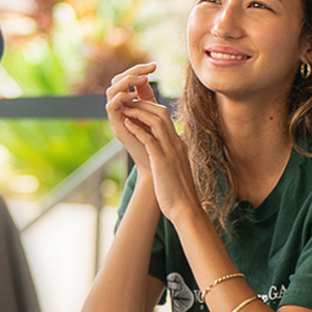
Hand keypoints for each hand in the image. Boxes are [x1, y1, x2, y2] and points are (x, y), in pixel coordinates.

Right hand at [106, 64, 157, 175]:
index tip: (155, 66)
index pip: (126, 79)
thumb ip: (148, 97)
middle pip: (116, 81)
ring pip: (112, 90)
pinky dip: (121, 98)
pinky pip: (111, 106)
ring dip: (127, 82)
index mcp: (129, 102)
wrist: (156, 163)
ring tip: (143, 80)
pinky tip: (134, 96)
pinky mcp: (116, 126)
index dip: (138, 70)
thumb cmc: (157, 139)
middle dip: (132, 71)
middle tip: (149, 69)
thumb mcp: (154, 113)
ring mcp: (116, 116)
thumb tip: (146, 77)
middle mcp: (120, 107)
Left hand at [108, 65, 201, 225]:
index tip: (134, 106)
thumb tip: (160, 153)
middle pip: (162, 114)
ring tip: (125, 108)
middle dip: (143, 104)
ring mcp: (171, 152)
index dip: (149, 108)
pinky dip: (137, 129)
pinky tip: (126, 124)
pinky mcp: (162, 162)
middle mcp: (176, 144)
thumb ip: (168, 157)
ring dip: (139, 111)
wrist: (186, 209)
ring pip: (157, 121)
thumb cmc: (178, 193)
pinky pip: (150, 139)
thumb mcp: (174, 169)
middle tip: (127, 102)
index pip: (165, 118)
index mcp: (178, 145)